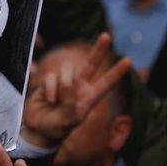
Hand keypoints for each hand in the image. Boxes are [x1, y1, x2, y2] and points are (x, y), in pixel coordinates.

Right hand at [21, 33, 131, 148]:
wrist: (38, 129)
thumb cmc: (57, 128)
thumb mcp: (69, 120)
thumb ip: (70, 101)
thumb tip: (66, 81)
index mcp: (89, 98)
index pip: (106, 83)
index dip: (116, 72)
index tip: (128, 61)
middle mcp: (79, 87)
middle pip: (91, 64)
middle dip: (99, 50)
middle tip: (106, 36)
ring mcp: (64, 82)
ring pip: (67, 69)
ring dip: (61, 84)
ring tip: (56, 101)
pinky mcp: (49, 81)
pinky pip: (50, 77)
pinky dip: (49, 89)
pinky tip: (48, 100)